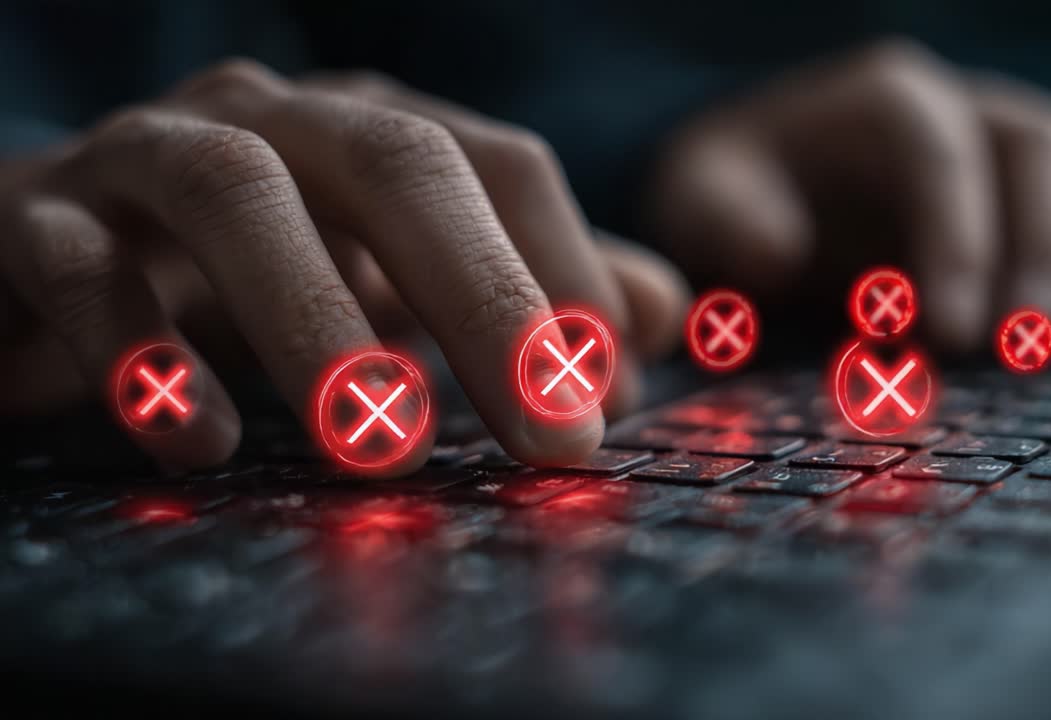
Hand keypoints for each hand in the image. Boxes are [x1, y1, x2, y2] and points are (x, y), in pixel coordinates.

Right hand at [0, 60, 687, 472]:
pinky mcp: (35, 220)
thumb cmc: (246, 270)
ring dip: (319, 320)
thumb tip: (661, 316)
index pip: (501, 168)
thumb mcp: (397, 277)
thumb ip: (527, 289)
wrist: (41, 242)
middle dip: (486, 300)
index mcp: (370, 132)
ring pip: (236, 194)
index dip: (566, 275)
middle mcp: (272, 120)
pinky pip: (83, 268)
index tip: (608, 399)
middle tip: (552, 436)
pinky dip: (144, 352)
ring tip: (383, 445)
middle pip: (398, 165)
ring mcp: (146, 154)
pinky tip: (202, 440)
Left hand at [647, 39, 1050, 352]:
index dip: (956, 237)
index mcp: (885, 97)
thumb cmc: (735, 192)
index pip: (940, 150)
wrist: (762, 187)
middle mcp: (960, 105)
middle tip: (1019, 337)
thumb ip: (728, 221)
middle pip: (1032, 150)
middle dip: (1036, 246)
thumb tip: (784, 254)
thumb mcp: (701, 199)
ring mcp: (1001, 146)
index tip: (947, 330)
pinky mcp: (1028, 196)